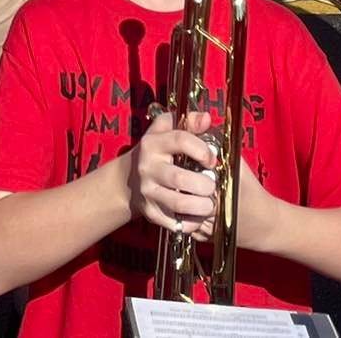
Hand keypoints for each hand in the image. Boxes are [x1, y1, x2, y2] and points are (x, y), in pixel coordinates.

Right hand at [135, 109, 221, 237]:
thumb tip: (207, 117)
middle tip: (213, 186)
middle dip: (204, 185)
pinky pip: (176, 223)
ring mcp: (148, 191)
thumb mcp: (166, 130)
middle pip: (180, 178)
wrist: (128, 178)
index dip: (202, 150)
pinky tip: (198, 215)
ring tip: (210, 203)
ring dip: (202, 206)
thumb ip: (188, 122)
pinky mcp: (150, 212)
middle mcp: (147, 167)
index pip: (180, 140)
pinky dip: (192, 222)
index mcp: (153, 143)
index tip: (212, 159)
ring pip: (179, 203)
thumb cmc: (157, 151)